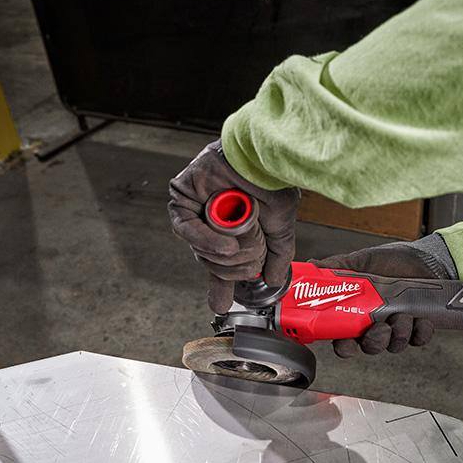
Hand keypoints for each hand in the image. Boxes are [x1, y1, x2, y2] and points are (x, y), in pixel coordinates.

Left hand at [169, 142, 300, 312]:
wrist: (262, 156)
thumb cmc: (271, 182)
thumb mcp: (280, 227)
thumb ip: (277, 254)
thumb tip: (273, 279)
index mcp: (233, 230)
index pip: (223, 263)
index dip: (222, 286)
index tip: (221, 306)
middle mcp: (213, 222)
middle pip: (213, 262)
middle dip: (234, 266)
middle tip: (251, 259)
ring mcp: (197, 211)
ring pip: (200, 250)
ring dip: (222, 254)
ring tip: (241, 245)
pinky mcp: (182, 197)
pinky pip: (187, 230)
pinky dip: (205, 240)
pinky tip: (225, 244)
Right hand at [312, 237, 455, 356]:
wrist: (421, 258)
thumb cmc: (389, 261)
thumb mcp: (360, 261)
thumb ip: (335, 267)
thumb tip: (311, 266)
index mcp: (356, 313)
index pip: (343, 339)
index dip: (344, 346)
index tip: (346, 343)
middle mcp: (375, 325)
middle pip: (369, 346)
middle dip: (375, 342)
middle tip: (380, 327)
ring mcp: (396, 328)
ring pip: (393, 345)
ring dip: (398, 334)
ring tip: (403, 316)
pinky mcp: (418, 328)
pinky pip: (418, 339)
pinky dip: (420, 332)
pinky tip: (420, 319)